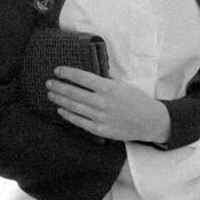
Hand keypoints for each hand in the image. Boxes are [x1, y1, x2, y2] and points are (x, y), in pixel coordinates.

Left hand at [46, 66, 170, 142]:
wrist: (150, 121)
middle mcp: (102, 102)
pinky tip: (60, 110)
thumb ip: (105, 81)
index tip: (57, 70)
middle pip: (74, 93)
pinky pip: (79, 122)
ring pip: (74, 107)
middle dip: (59, 86)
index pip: (82, 77)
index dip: (67, 73)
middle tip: (49, 82)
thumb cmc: (136, 100)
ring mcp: (100, 117)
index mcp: (108, 87)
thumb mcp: (122, 85)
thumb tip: (88, 75)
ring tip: (51, 94)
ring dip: (60, 100)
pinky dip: (68, 115)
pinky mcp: (100, 130)